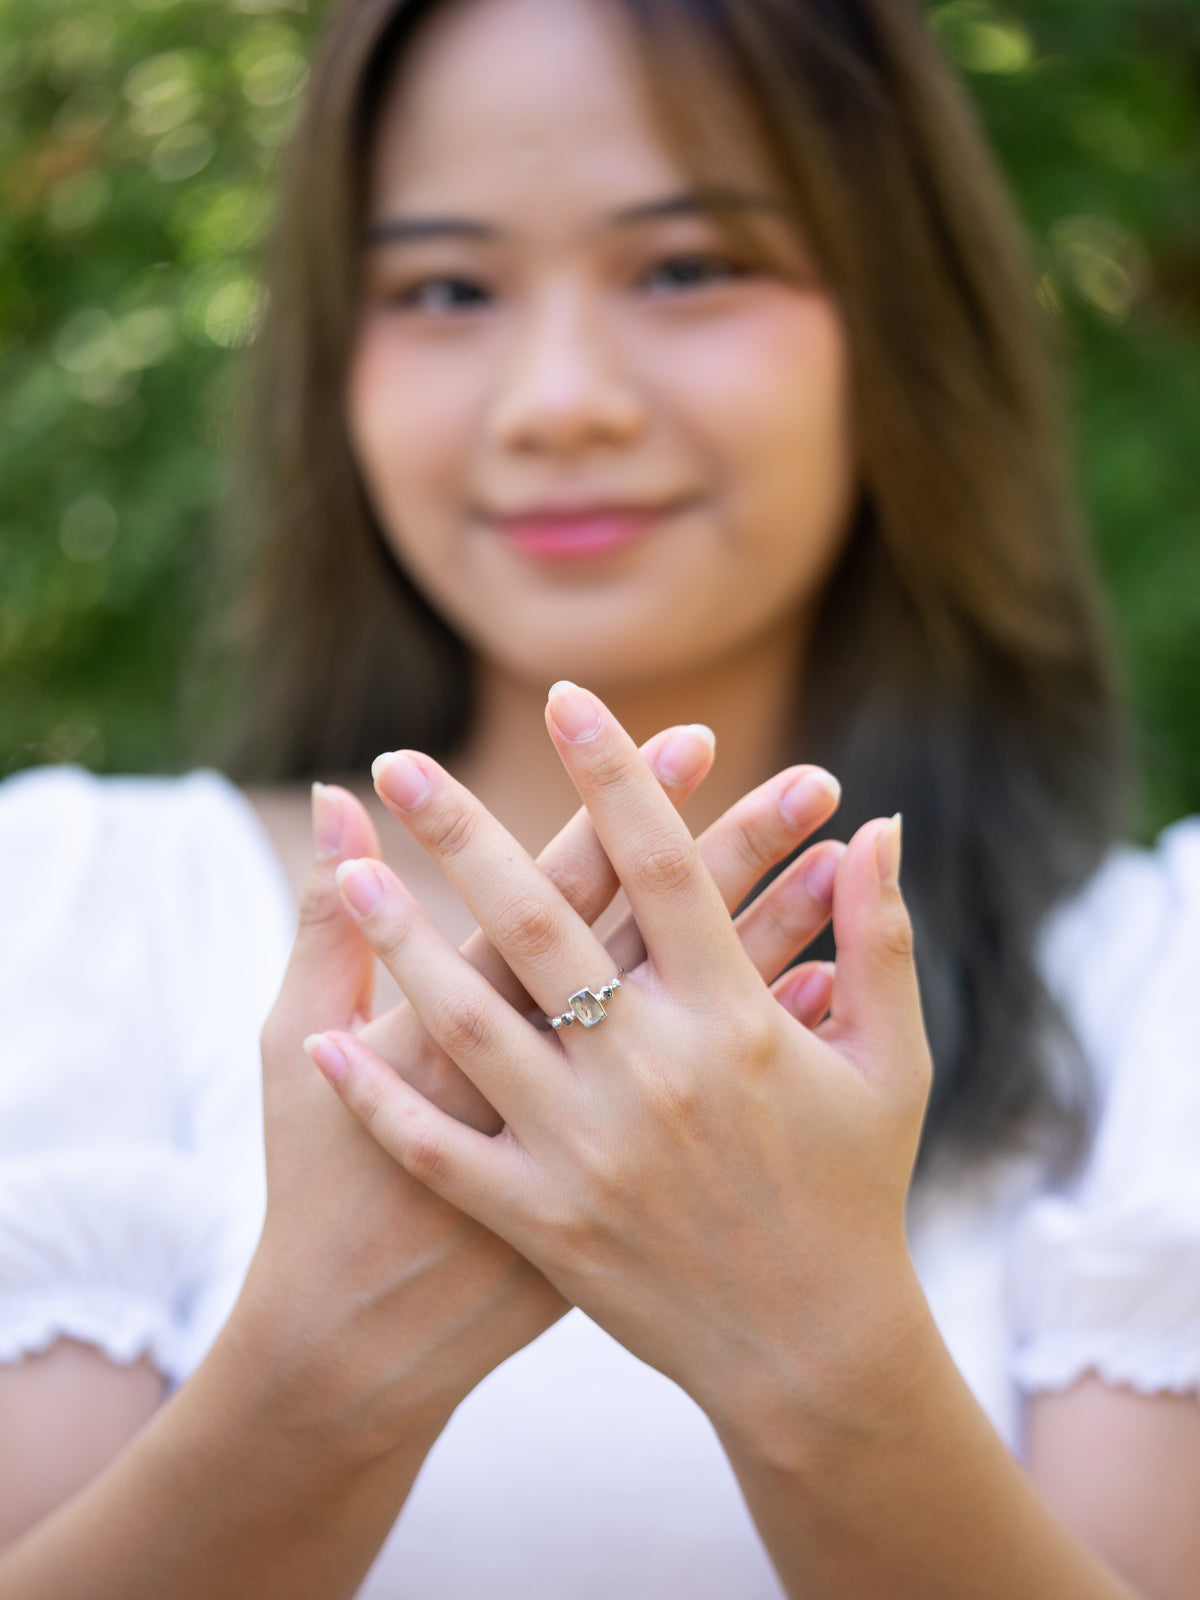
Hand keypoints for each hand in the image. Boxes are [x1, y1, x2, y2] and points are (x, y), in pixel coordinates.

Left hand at [309, 684, 932, 1460]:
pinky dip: (380, 1100)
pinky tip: (328, 1040)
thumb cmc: (857, 1195)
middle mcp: (656, 1075)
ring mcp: (590, 1153)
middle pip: (542, 926)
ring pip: (474, 1025)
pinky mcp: (544, 1225)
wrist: (816, 1357)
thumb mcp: (894, 1065)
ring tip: (345, 871)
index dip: (618, 774)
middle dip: (465, 833)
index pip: (664, 867)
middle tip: (399, 761)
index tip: (566, 701)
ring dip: (404, 941)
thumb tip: (880, 825)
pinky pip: (444, 1153)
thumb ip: (884, 938)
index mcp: (739, 1023)